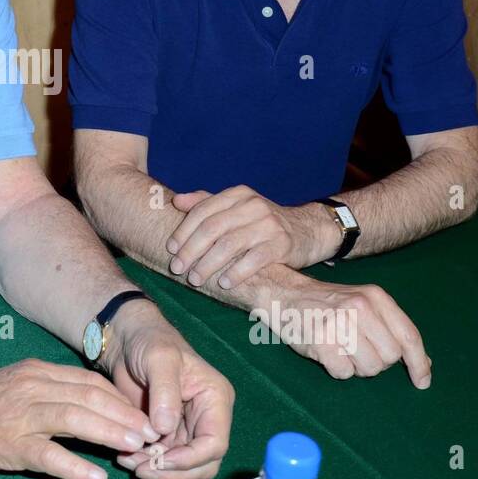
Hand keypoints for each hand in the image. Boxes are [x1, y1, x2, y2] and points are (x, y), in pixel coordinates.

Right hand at [0, 359, 161, 478]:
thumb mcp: (17, 385)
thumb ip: (51, 391)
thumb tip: (92, 406)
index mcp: (37, 372)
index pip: (90, 381)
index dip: (121, 399)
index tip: (143, 415)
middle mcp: (33, 387)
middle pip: (90, 396)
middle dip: (125, 415)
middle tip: (151, 433)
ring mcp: (21, 414)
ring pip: (75, 418)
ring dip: (110, 433)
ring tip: (135, 448)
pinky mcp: (9, 443)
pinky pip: (48, 455)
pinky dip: (75, 466)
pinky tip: (96, 478)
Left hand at [104, 302, 234, 478]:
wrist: (126, 340)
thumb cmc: (149, 340)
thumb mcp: (159, 359)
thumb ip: (165, 391)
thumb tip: (165, 428)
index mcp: (215, 399)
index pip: (214, 443)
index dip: (190, 459)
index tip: (161, 460)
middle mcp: (206, 418)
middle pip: (202, 463)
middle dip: (173, 471)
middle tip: (141, 469)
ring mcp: (186, 429)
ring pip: (182, 467)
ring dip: (157, 471)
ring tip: (128, 461)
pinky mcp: (166, 434)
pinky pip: (163, 460)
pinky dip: (146, 464)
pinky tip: (125, 456)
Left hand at [167, 186, 336, 287]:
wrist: (307, 230)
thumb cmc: (262, 222)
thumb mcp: (237, 207)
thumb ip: (207, 203)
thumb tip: (176, 201)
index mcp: (238, 195)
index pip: (203, 210)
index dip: (184, 230)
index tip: (170, 248)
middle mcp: (252, 205)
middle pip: (213, 228)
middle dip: (191, 250)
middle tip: (177, 268)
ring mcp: (269, 224)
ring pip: (230, 244)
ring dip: (208, 264)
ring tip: (195, 279)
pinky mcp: (282, 243)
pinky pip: (254, 259)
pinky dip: (236, 272)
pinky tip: (224, 283)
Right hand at [250, 264, 431, 387]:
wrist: (284, 295)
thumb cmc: (327, 305)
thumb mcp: (363, 305)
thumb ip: (391, 329)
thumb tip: (423, 363)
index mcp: (375, 297)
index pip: (408, 336)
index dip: (418, 363)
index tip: (422, 381)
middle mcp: (360, 308)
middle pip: (390, 358)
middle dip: (377, 361)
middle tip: (357, 349)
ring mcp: (339, 323)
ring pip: (369, 369)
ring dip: (357, 367)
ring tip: (340, 349)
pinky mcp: (321, 341)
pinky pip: (344, 373)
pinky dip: (337, 369)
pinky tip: (327, 353)